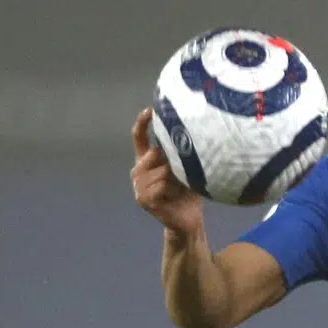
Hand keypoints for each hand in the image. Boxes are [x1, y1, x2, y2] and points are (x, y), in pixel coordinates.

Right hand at [131, 108, 203, 234]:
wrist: (188, 219)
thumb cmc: (189, 191)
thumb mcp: (187, 168)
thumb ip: (181, 153)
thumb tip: (190, 132)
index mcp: (146, 159)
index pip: (138, 136)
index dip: (142, 122)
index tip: (150, 109)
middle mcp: (138, 169)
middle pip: (154, 152)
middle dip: (173, 160)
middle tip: (184, 173)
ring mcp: (137, 185)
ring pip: (160, 170)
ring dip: (176, 178)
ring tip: (181, 187)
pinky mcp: (142, 198)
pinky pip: (161, 185)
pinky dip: (173, 189)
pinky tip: (175, 195)